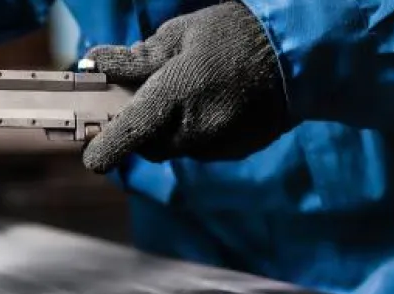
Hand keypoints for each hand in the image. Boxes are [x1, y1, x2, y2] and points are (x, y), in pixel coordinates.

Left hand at [82, 2, 293, 172]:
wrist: (300, 52)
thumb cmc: (234, 34)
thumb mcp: (179, 34)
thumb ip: (135, 58)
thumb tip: (94, 64)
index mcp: (177, 94)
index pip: (130, 132)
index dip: (107, 149)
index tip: (93, 159)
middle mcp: (196, 127)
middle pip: (149, 145)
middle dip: (142, 129)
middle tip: (149, 99)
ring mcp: (219, 144)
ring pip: (176, 148)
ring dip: (171, 130)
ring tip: (190, 94)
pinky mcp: (236, 151)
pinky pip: (202, 148)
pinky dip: (197, 133)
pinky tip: (214, 104)